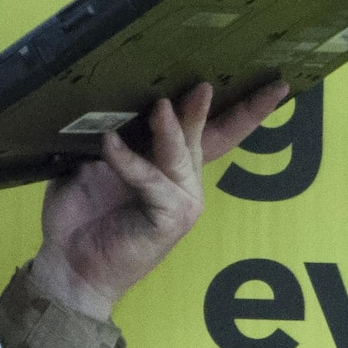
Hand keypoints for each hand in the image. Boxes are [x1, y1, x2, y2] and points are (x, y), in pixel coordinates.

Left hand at [31, 80, 289, 320]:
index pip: (215, 129)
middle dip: (214, 108)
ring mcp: (183, 201)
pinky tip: (110, 144)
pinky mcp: (170, 219)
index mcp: (171, 163)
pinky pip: (151, 180)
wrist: (68, 265)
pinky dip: (129, 161)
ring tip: (160, 106)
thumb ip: (119, 133)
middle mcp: (184, 180)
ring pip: (180, 154)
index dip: (247, 108)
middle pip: (210, 134)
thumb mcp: (98, 162)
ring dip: (170, 128)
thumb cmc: (80, 213)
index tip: (278, 84)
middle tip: (206, 82)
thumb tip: (118, 90)